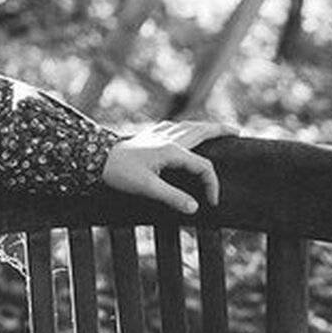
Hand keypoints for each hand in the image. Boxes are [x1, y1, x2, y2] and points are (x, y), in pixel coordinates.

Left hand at [101, 120, 236, 214]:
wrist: (95, 158)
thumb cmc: (119, 173)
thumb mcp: (146, 187)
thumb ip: (172, 197)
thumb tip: (195, 208)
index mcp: (172, 151)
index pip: (203, 166)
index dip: (211, 185)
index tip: (210, 203)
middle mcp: (168, 138)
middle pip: (201, 131)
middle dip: (220, 131)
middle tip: (237, 131)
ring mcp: (157, 134)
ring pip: (187, 125)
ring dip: (204, 125)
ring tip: (216, 128)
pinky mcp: (148, 135)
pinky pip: (173, 126)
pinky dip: (185, 126)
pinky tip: (182, 128)